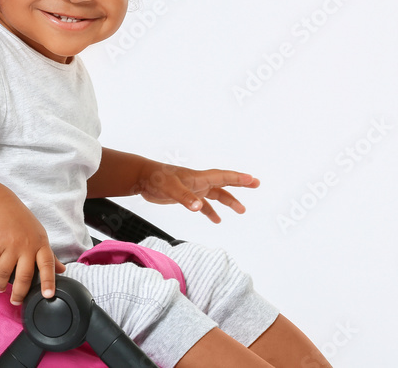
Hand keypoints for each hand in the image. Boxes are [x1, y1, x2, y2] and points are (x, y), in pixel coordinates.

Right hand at [0, 197, 65, 304]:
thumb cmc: (20, 220)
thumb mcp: (39, 234)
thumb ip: (49, 255)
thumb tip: (61, 270)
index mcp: (40, 244)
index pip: (48, 265)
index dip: (49, 281)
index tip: (48, 295)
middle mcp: (26, 245)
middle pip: (24, 276)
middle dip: (19, 293)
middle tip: (15, 301)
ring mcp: (9, 245)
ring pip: (4, 274)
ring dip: (0, 285)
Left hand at [134, 162, 259, 223]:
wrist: (142, 178)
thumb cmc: (156, 179)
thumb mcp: (170, 188)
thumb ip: (185, 198)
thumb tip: (199, 208)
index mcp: (198, 178)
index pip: (223, 176)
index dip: (238, 178)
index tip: (253, 180)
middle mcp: (198, 182)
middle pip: (223, 183)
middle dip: (239, 185)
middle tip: (256, 184)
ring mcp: (193, 189)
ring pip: (215, 195)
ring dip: (228, 201)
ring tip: (241, 210)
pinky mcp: (186, 197)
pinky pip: (203, 205)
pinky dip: (210, 211)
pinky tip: (216, 220)